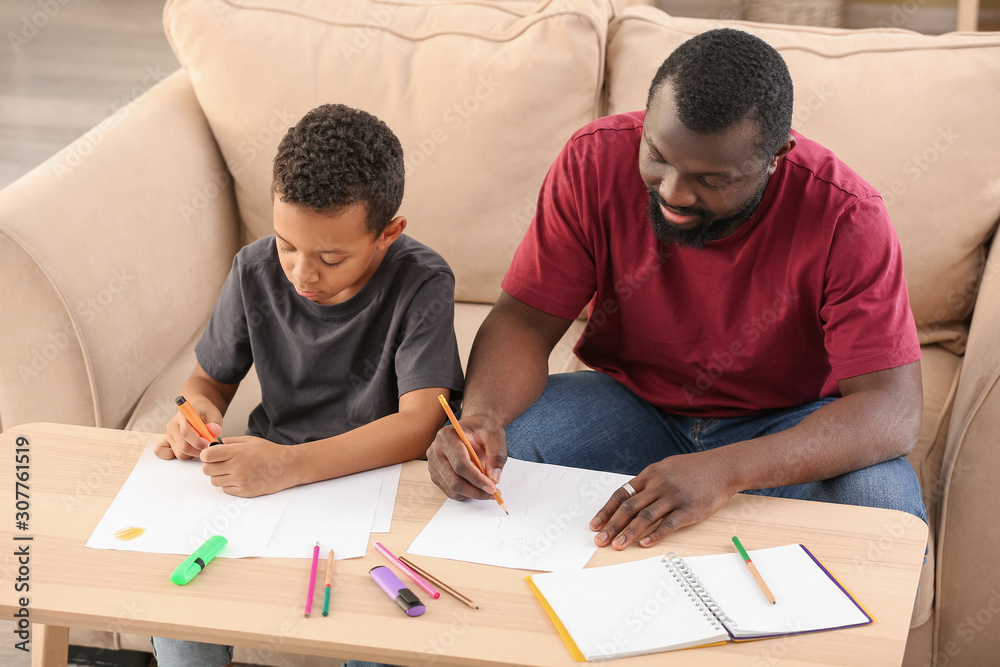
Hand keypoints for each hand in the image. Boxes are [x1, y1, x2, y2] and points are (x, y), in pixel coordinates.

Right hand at [155, 402, 222, 460]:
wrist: (197, 410)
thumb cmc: (205, 412)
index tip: (209, 443)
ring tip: (201, 447)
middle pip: (183, 446)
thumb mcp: (214, 414)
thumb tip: (214, 431)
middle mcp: (173, 425)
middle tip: (209, 448)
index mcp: (183, 416)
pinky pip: (163, 452)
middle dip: (198, 450)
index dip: (198, 441)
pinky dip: (175, 456)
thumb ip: (215, 423)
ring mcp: (168, 434)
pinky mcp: (166, 441)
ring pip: (179, 453)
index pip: (186, 432)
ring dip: (193, 454)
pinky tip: (187, 452)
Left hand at [199, 436, 297, 496]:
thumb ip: (230, 441)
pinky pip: (225, 489)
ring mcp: (241, 480)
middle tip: (220, 463)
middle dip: (211, 466)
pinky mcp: (245, 491)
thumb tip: (213, 446)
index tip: (210, 455)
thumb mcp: (250, 440)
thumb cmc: (270, 452)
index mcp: (238, 451)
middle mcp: (238, 466)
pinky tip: (239, 478)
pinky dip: (229, 484)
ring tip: (232, 471)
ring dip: (219, 476)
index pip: (208, 455)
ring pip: (215, 481)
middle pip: (207, 470)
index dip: (206, 455)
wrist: (287, 466)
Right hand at [427, 414, 506, 499]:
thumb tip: (495, 478)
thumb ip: (497, 455)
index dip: (477, 479)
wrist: (473, 428)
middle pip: (454, 480)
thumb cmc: (482, 429)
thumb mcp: (495, 435)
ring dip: (472, 494)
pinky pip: (450, 491)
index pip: (460, 464)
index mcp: (447, 436)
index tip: (493, 487)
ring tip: (488, 490)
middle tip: (493, 493)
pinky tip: (478, 487)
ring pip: (452, 489)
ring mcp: (433, 464)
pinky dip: (466, 494)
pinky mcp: (436, 474)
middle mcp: (436, 451)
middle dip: (475, 490)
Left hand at [590, 451, 738, 549]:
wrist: (723, 467)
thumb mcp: (666, 468)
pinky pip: (669, 524)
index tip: (595, 524)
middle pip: (629, 507)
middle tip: (600, 540)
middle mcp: (659, 485)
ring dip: (629, 532)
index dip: (607, 510)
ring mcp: (674, 497)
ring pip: (646, 516)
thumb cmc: (693, 469)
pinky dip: (655, 535)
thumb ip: (648, 482)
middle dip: (612, 525)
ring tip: (617, 545)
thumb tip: (629, 497)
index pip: (622, 493)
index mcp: (650, 474)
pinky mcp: (690, 509)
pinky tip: (645, 544)